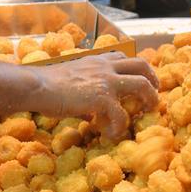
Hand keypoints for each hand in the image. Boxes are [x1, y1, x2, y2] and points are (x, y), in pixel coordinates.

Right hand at [36, 52, 158, 138]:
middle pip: (141, 65)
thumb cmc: (46, 86)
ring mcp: (106, 81)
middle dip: (152, 79)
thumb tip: (88, 111)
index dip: (134, 68)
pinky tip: (111, 134)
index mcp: (96, 61)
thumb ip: (83, 90)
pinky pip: (121, 114)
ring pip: (142, 84)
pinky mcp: (102, 97)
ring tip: (147, 111)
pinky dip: (120, 126)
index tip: (138, 80)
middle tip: (153, 94)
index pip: (122, 57)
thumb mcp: (70, 80)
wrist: (37, 86)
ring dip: (149, 98)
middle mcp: (105, 67)